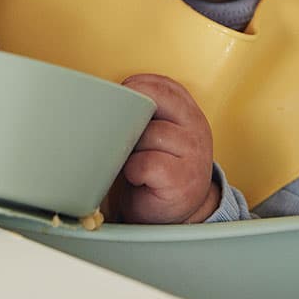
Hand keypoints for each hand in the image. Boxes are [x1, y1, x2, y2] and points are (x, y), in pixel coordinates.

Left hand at [108, 74, 219, 223]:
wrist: (178, 214)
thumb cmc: (157, 168)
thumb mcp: (157, 132)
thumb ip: (144, 111)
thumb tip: (103, 96)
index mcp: (189, 112)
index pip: (162, 85)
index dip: (135, 88)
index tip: (122, 100)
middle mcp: (196, 128)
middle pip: (151, 103)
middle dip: (130, 117)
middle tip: (124, 136)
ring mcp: (192, 154)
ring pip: (146, 134)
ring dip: (131, 149)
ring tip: (135, 161)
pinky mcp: (181, 179)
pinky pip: (144, 164)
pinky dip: (134, 172)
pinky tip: (139, 178)